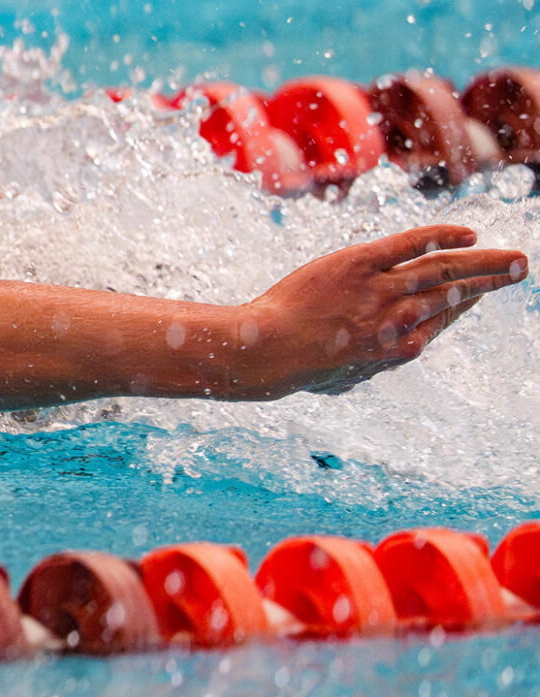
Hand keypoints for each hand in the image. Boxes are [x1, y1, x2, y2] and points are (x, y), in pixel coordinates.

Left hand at [238, 225, 526, 396]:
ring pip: (444, 269)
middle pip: (456, 293)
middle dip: (492, 280)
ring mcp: (381, 291)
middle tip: (521, 268)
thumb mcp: (342, 379)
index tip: (482, 290)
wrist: (265, 352)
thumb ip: (369, 366)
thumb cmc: (297, 369)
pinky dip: (441, 236)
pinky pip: (410, 245)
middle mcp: (398, 320)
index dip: (467, 302)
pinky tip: (467, 234)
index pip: (443, 318)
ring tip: (512, 256)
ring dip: (484, 261)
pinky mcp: (359, 265)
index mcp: (398, 350)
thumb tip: (381, 362)